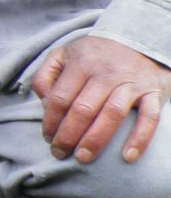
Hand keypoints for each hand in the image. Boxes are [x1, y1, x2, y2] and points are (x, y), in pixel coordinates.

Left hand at [32, 34, 167, 164]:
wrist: (138, 39)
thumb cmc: (94, 54)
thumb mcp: (63, 54)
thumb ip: (46, 76)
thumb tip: (43, 103)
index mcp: (81, 63)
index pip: (60, 98)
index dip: (50, 121)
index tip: (48, 138)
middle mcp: (106, 73)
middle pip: (83, 109)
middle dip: (68, 135)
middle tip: (60, 153)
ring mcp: (131, 83)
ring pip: (112, 114)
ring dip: (95, 140)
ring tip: (83, 158)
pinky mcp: (153, 92)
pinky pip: (149, 117)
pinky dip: (140, 138)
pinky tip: (128, 157)